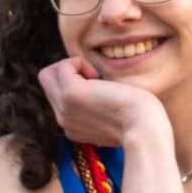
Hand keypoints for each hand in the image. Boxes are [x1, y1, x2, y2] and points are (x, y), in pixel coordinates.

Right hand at [37, 56, 164, 149]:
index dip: (77, 84)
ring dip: (71, 66)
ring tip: (95, 77)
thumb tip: (100, 84)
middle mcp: (64, 121)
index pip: (59, 97)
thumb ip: (99, 106)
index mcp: (73, 128)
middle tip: (96, 79)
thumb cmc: (139, 121)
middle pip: (48, 84)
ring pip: (47, 75)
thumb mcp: (113, 116)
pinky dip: (79, 62)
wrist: (144, 130)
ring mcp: (65, 109)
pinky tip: (98, 76)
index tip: (101, 92)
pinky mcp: (71, 95)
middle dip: (69, 72)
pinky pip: (63, 66)